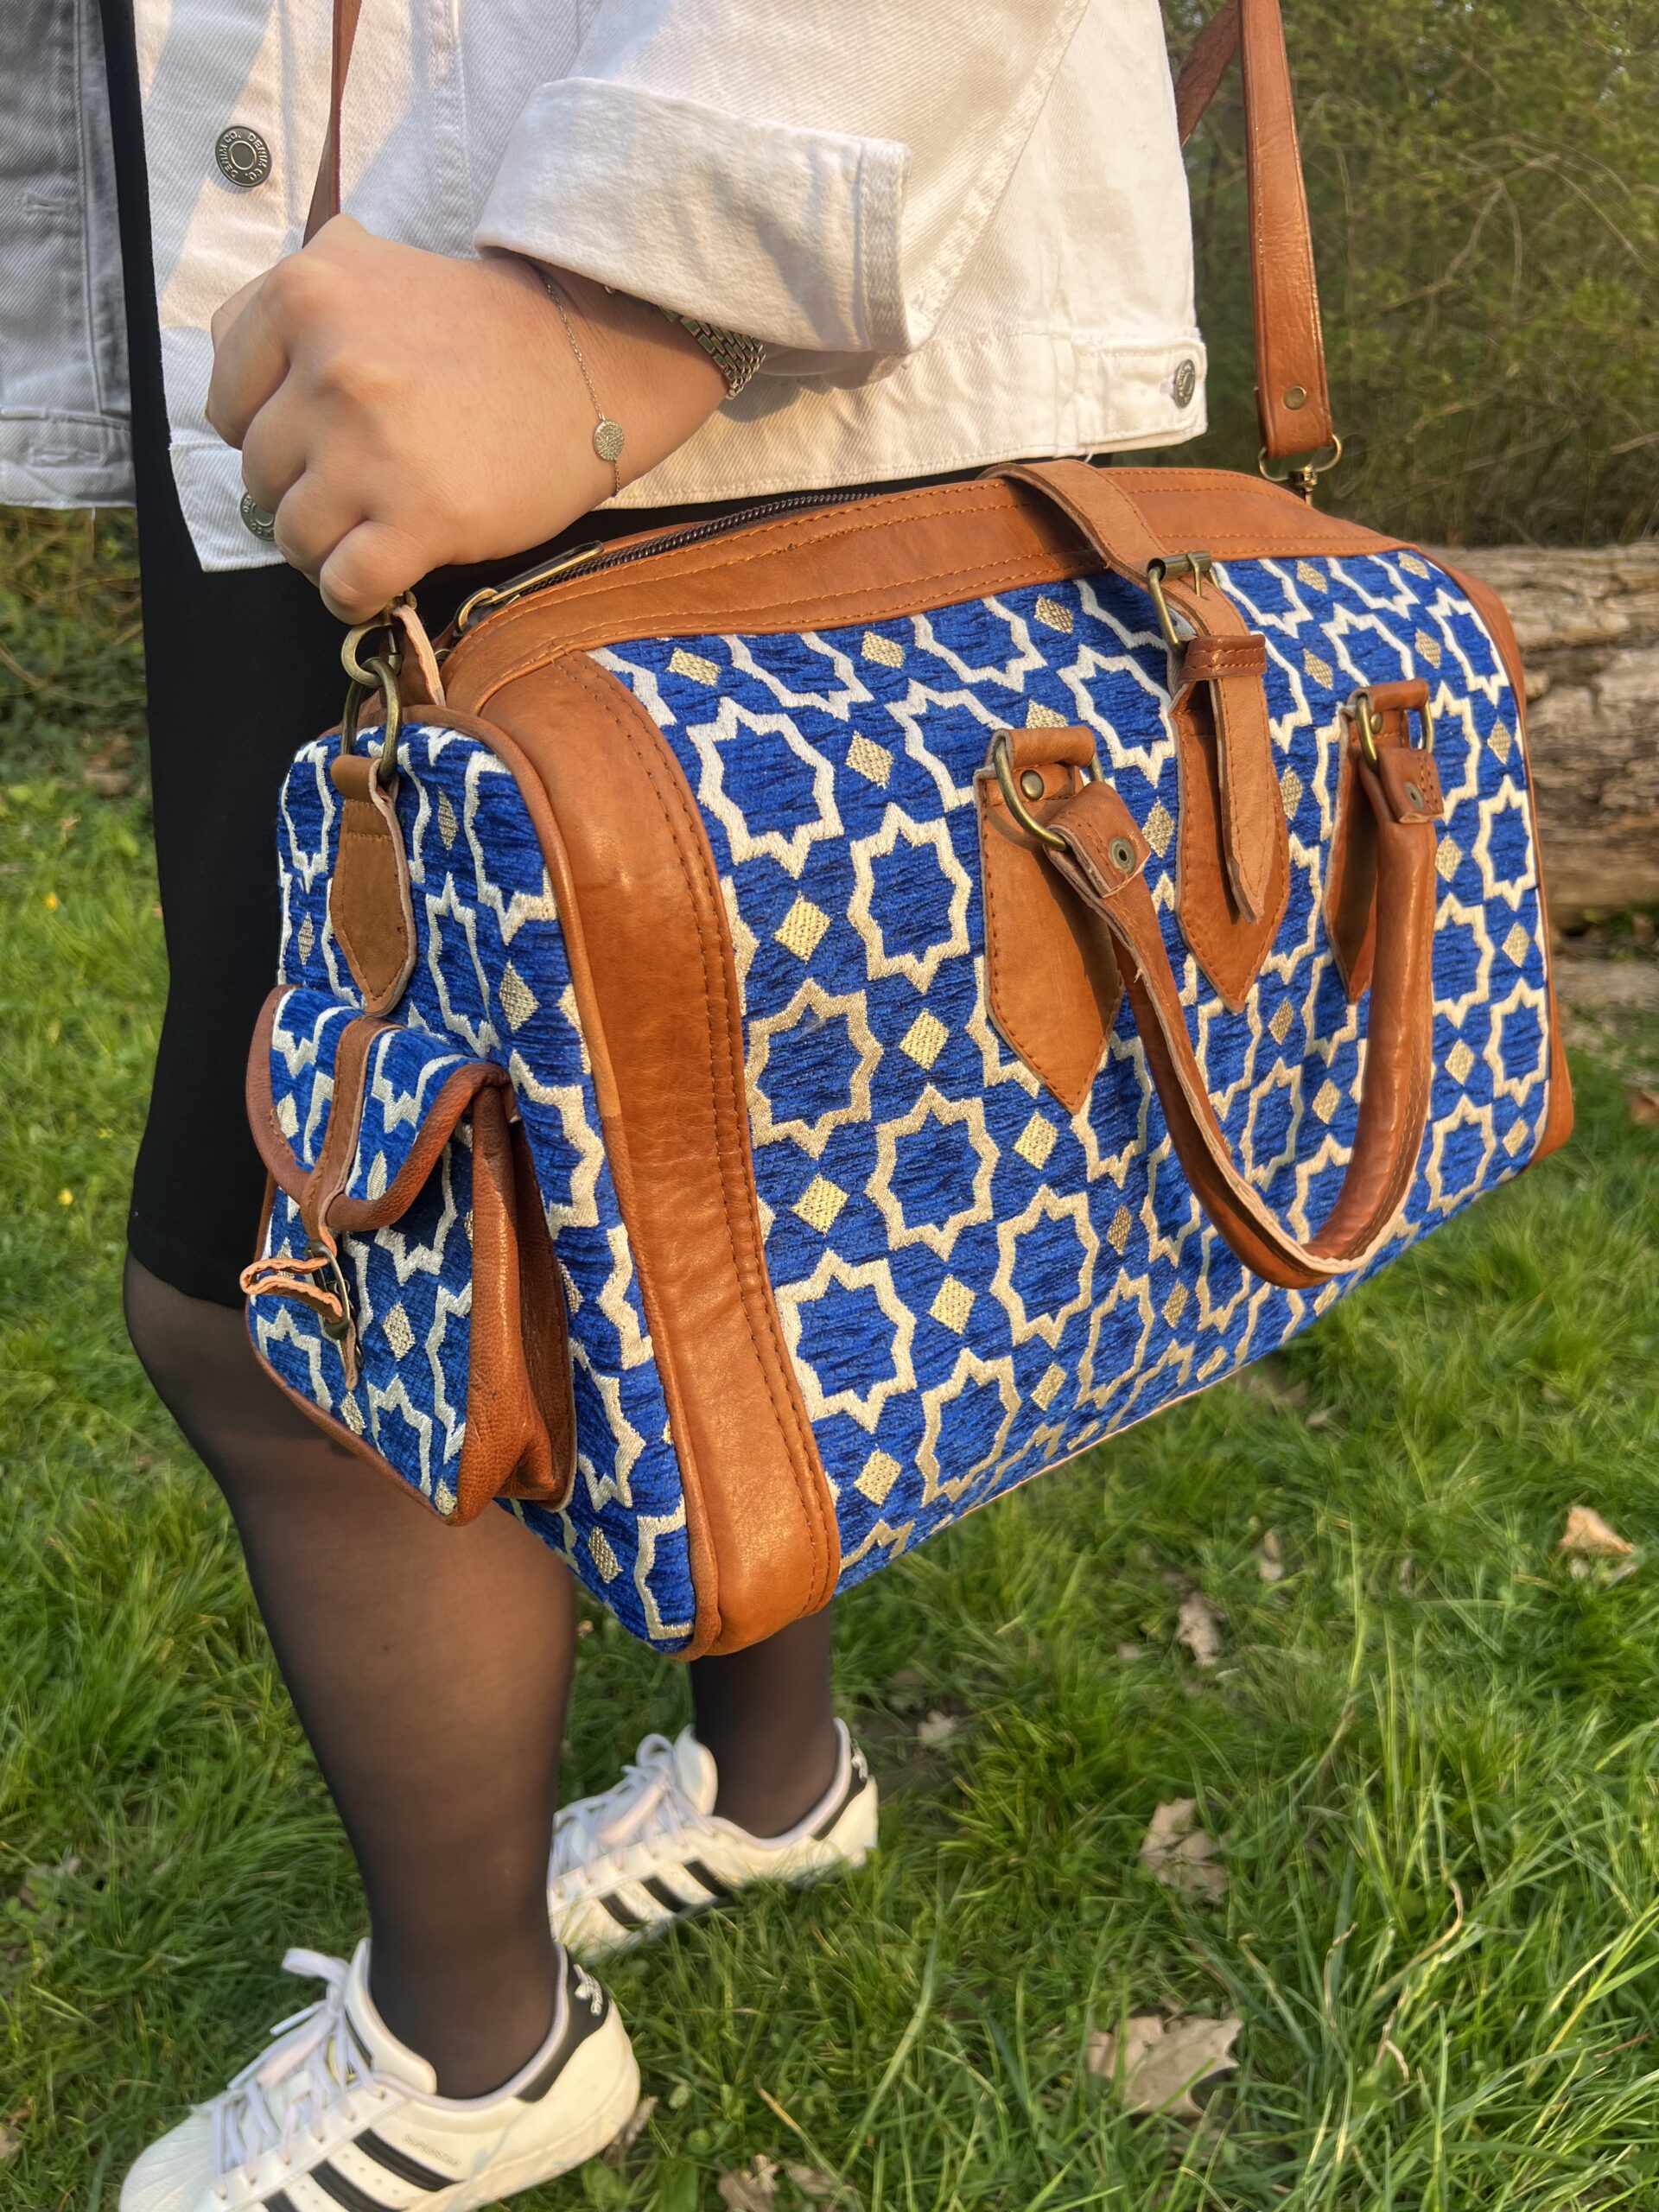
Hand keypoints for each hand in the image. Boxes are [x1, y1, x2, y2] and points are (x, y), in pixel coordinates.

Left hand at [207, 217, 725, 620]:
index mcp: (305, 294)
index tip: (314, 441)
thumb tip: (236, 380)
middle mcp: (330, 367)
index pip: (225, 403)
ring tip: (374, 529)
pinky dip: (354, 595)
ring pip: (292, 536)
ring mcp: (373, 448)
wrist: (590, 362)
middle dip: (301, 491)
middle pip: (259, 474)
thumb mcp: (367, 270)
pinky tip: (383, 578)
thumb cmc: (480, 329)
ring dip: (327, 548)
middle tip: (360, 486)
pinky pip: (345, 586)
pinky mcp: (421, 518)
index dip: (266, 434)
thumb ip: (291, 309)